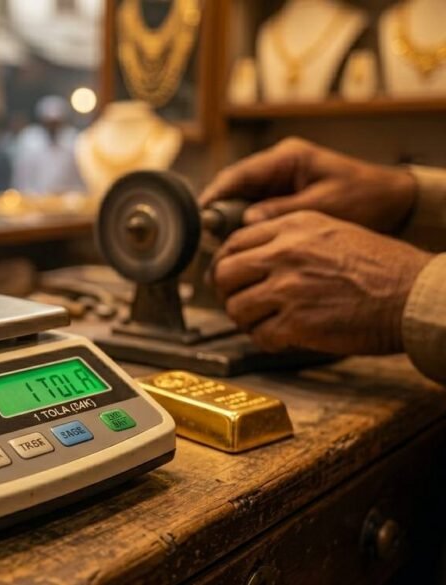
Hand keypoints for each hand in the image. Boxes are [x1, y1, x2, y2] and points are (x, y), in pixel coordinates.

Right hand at [200, 138, 417, 232]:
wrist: (395, 201)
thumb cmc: (367, 198)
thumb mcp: (324, 206)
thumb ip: (283, 211)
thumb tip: (247, 220)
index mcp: (288, 158)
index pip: (239, 173)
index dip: (215, 194)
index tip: (199, 215)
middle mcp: (279, 166)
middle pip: (235, 188)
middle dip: (219, 213)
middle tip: (209, 240)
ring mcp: (280, 181)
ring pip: (241, 201)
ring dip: (232, 222)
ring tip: (222, 248)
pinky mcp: (283, 196)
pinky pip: (255, 210)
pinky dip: (247, 226)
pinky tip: (242, 245)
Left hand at [211, 211, 432, 354]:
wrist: (414, 294)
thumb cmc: (381, 267)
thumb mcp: (331, 231)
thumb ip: (288, 237)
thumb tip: (250, 253)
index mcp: (293, 227)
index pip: (233, 242)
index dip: (227, 263)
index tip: (231, 277)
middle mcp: (285, 253)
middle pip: (223, 274)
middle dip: (228, 292)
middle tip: (241, 302)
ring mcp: (289, 288)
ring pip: (235, 307)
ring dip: (246, 320)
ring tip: (264, 322)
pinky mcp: (297, 322)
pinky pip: (259, 335)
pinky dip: (266, 340)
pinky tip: (281, 337)